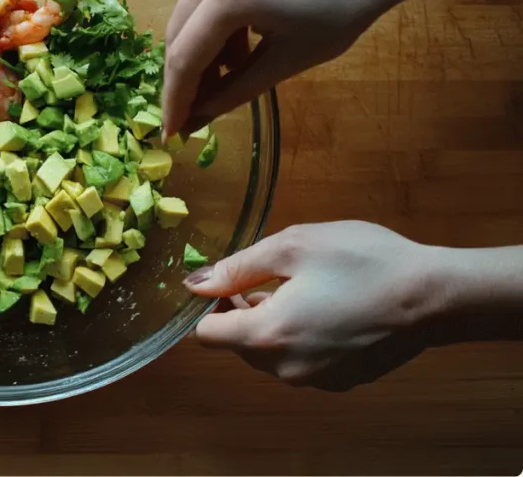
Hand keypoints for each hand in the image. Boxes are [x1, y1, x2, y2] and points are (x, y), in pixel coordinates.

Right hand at [161, 0, 407, 135]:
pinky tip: (236, 51)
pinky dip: (213, 29)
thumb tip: (198, 118)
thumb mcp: (288, 59)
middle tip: (190, 114)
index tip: (172, 132)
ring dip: (198, 53)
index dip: (176, 99)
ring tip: (223, 82)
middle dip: (182, 78)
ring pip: (188, 16)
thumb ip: (236, 90)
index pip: (185, 56)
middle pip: (178, 34)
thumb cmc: (344, 9)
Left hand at [184, 221, 454, 390]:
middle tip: (271, 278)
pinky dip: (301, 338)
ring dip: (272, 324)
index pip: (206, 337)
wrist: (435, 296)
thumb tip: (195, 285)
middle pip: (237, 346)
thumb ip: (237, 268)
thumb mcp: (292, 247)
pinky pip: (301, 361)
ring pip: (269, 355)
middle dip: (241, 313)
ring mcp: (316, 380)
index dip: (207, 308)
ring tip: (304, 289)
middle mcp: (286, 368)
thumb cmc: (362, 261)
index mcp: (267, 335)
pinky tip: (329, 309)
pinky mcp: (342, 382)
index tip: (228, 282)